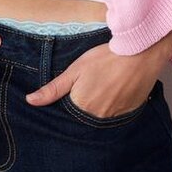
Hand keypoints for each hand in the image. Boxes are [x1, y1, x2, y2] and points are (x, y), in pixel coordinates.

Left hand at [24, 26, 171, 118]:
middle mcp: (98, 118)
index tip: (74, 91)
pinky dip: (113, 106)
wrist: (141, 53)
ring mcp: (116, 117)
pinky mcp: (130, 113)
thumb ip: (53, 88)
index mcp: (81, 107)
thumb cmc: (106, 58)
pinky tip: (115, 91)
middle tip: (91, 87)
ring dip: (99, 107)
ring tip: (103, 88)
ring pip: (100, 118)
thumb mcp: (75, 69)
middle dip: (83, 107)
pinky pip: (116, 116)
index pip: (68, 115)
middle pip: (84, 118)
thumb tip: (31, 101)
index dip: (69, 103)